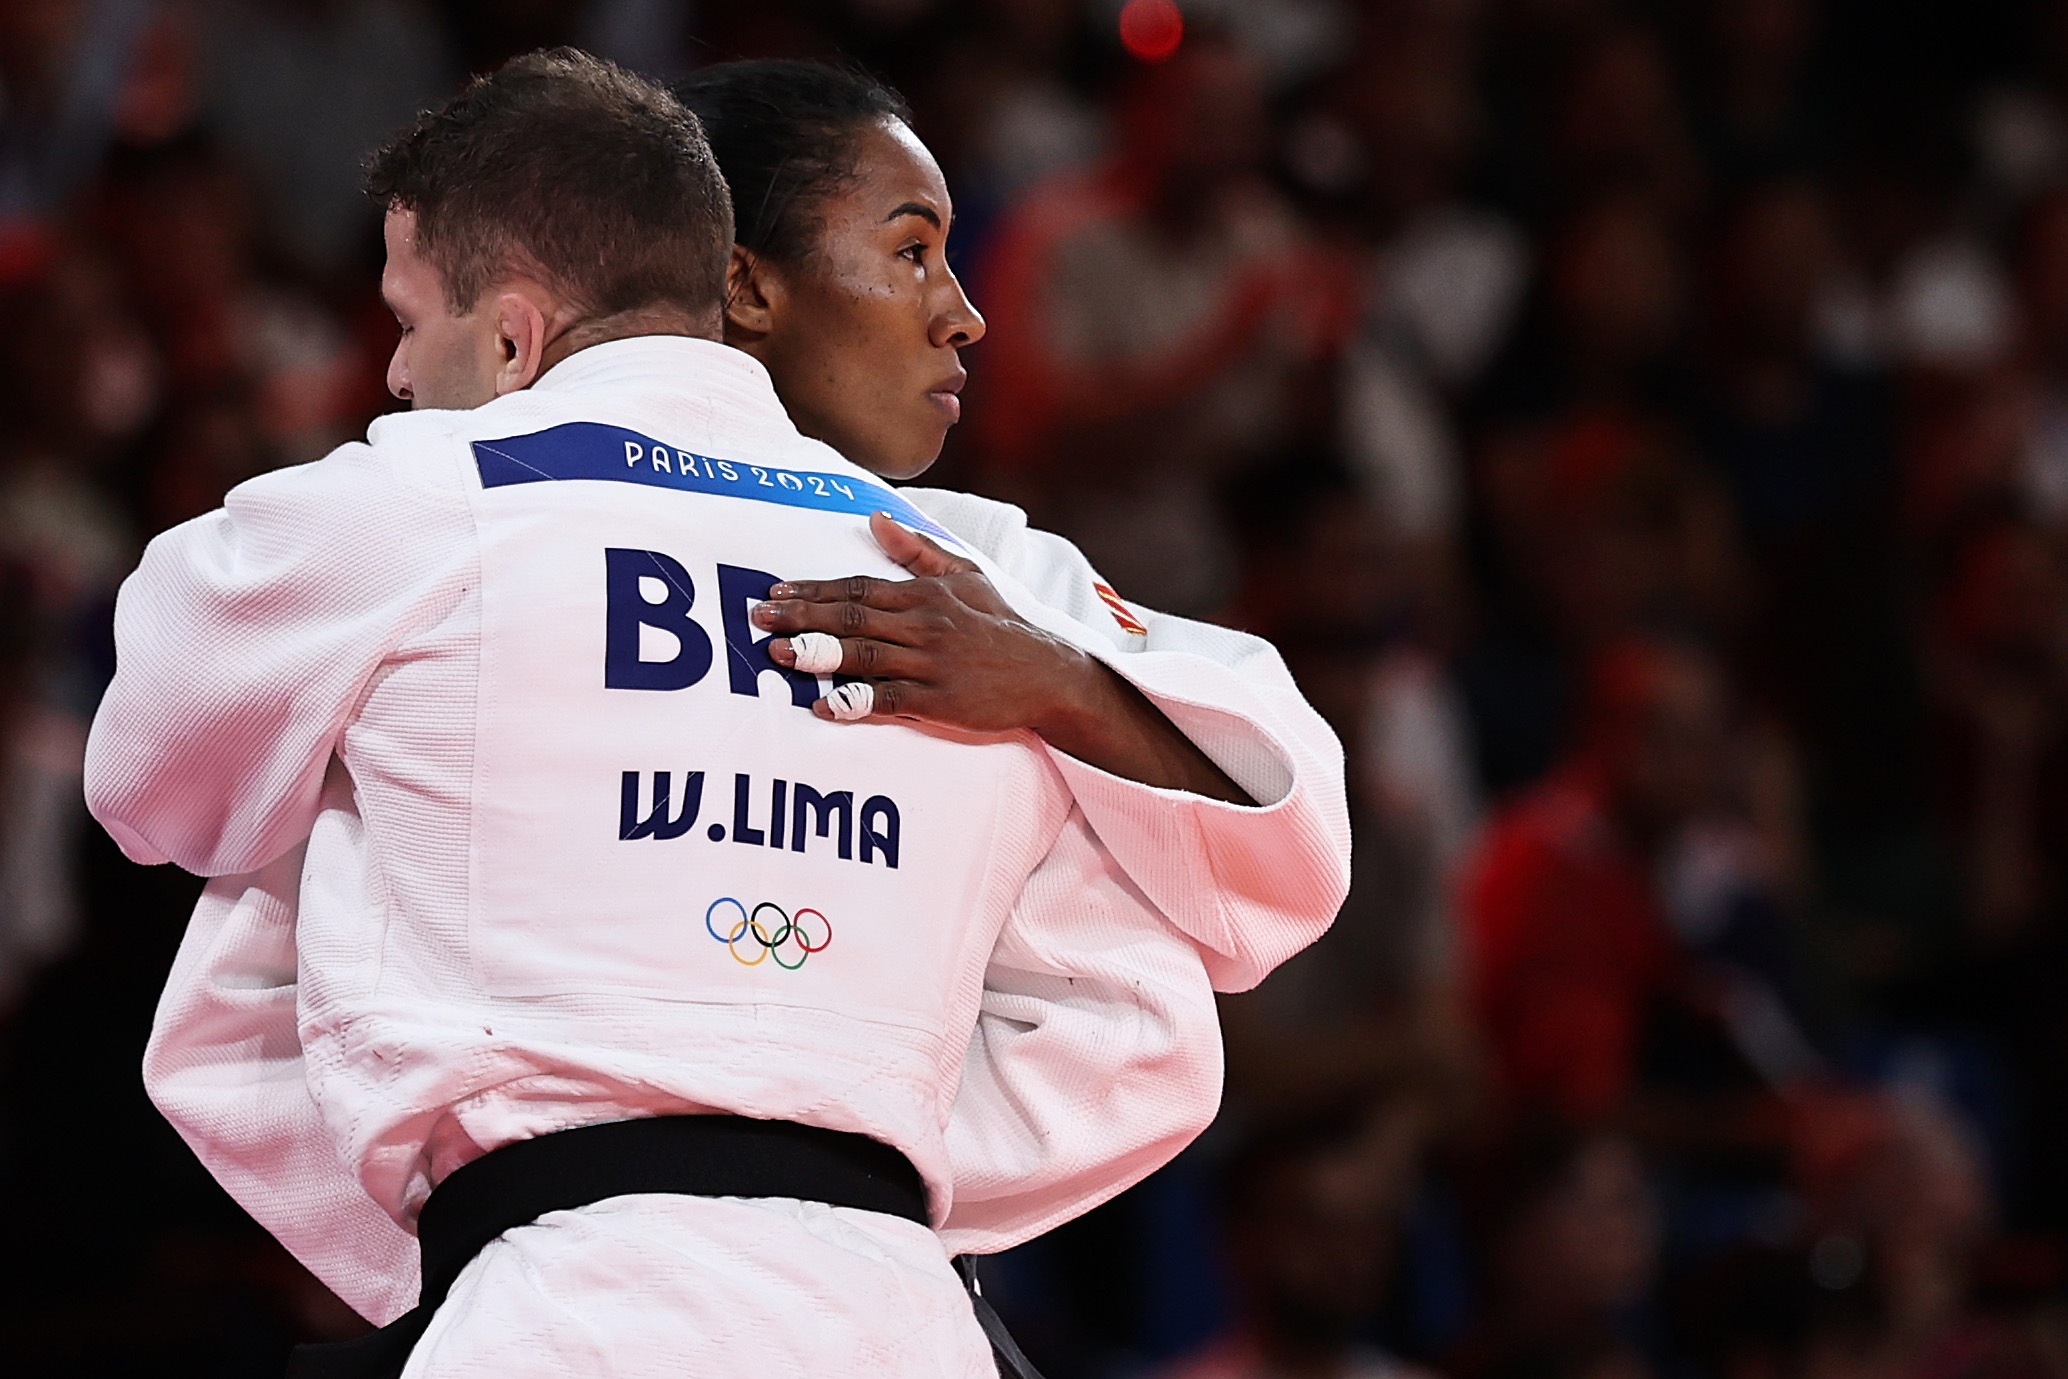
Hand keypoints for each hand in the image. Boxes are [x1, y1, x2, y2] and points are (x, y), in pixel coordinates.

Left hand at [752, 513, 1251, 801]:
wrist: (1049, 674)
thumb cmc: (1002, 625)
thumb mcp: (967, 576)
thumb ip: (918, 550)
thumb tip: (877, 518)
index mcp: (925, 593)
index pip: (858, 586)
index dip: (814, 589)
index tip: (775, 592)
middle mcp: (923, 624)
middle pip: (851, 616)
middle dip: (801, 616)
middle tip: (758, 618)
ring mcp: (930, 664)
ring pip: (865, 654)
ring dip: (819, 653)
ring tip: (779, 655)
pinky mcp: (940, 700)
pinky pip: (890, 700)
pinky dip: (856, 702)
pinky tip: (824, 706)